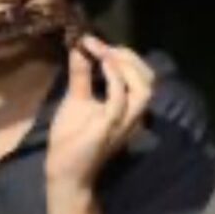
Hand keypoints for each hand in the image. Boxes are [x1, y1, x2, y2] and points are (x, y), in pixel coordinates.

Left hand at [45, 35, 154, 195]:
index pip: (143, 76)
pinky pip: (120, 100)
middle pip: (150, 79)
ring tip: (105, 54)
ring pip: (144, 90)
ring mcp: (124, 122)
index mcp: (130, 108)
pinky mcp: (109, 127)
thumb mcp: (77, 99)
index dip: (125, 55)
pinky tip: (101, 63)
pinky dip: (114, 78)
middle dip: (129, 57)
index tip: (95, 41)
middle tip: (102, 46)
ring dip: (126, 67)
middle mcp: (134, 115)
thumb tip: (79, 47)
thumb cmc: (72, 140)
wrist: (64, 172)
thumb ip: (81, 74)